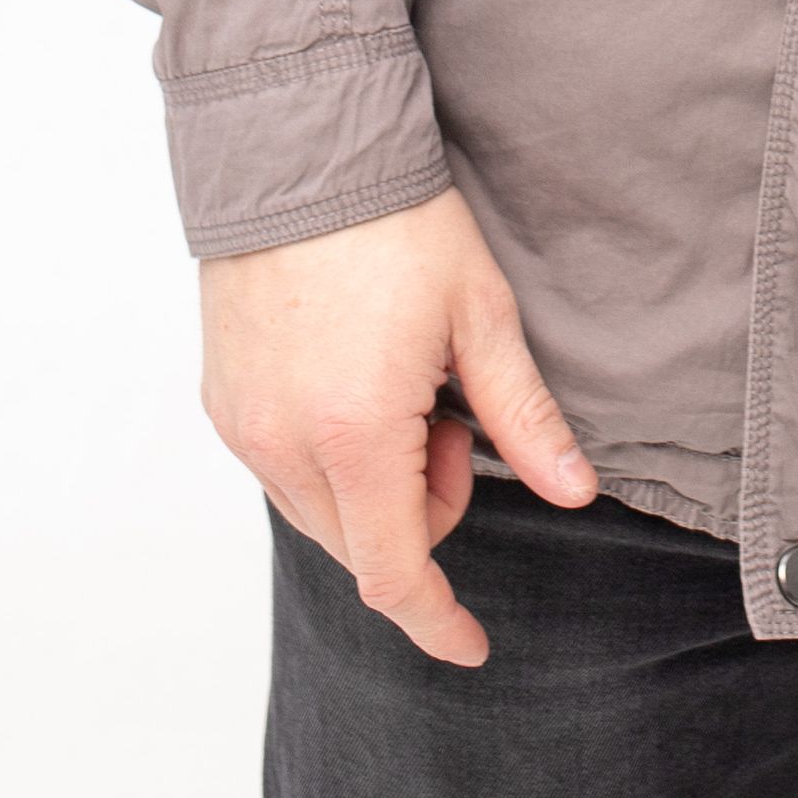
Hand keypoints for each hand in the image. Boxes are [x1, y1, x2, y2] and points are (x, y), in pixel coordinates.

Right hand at [199, 185, 594, 664]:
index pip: (394, 573)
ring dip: (376, 488)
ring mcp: (244, 427)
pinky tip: (360, 385)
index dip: (436, 619)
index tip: (470, 645)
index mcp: (355, 435)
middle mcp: (284, 446)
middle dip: (421, 514)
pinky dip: (331, 462)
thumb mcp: (479, 317)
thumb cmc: (397, 226)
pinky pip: (282, 472)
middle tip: (453, 422)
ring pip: (320, 515)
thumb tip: (575, 491)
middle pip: (362, 548)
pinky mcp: (222, 404)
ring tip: (407, 392)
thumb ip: (523, 417)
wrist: (302, 153)